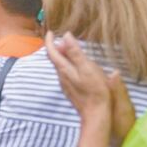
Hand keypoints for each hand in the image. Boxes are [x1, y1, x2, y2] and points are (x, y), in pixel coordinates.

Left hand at [47, 31, 133, 146]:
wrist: (96, 114)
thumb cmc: (95, 91)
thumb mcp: (87, 67)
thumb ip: (75, 52)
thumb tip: (65, 36)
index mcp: (64, 69)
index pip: (52, 52)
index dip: (50, 41)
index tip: (50, 32)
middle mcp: (62, 77)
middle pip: (55, 59)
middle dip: (56, 47)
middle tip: (61, 38)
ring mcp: (66, 85)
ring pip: (61, 67)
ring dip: (62, 56)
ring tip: (68, 48)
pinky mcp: (72, 90)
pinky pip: (67, 74)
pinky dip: (68, 65)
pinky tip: (76, 66)